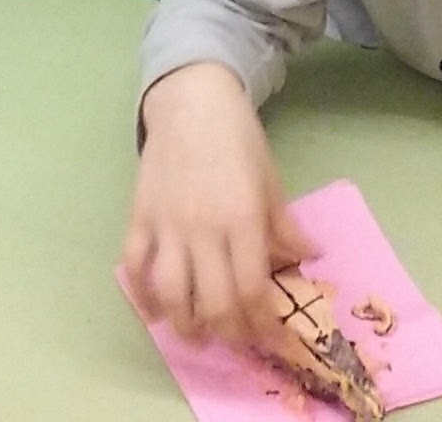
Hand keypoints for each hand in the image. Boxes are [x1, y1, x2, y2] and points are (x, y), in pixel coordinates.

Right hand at [120, 63, 316, 353]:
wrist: (191, 100)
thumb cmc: (238, 137)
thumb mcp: (270, 179)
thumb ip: (284, 224)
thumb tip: (307, 258)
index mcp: (241, 219)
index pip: (252, 289)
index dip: (265, 325)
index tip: (275, 342)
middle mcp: (202, 229)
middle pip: (213, 301)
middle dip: (229, 333)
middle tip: (239, 342)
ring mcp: (166, 224)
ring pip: (171, 292)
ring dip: (185, 324)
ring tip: (197, 337)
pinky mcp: (139, 216)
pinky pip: (133, 265)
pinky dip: (141, 294)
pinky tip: (154, 311)